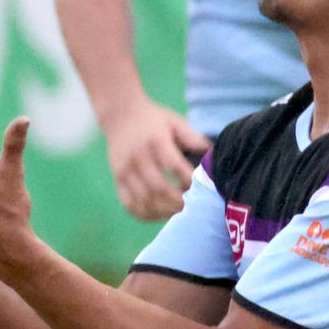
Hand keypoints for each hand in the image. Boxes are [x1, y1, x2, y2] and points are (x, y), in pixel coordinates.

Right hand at [102, 99, 209, 220]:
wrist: (120, 114)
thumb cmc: (153, 119)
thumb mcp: (174, 122)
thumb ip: (192, 137)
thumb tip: (211, 154)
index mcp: (155, 142)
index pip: (174, 166)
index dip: (188, 181)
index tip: (198, 188)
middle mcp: (138, 158)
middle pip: (158, 188)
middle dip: (177, 202)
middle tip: (190, 206)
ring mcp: (125, 171)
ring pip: (143, 200)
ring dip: (162, 211)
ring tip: (177, 211)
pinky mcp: (117, 180)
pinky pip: (129, 204)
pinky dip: (144, 215)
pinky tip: (158, 215)